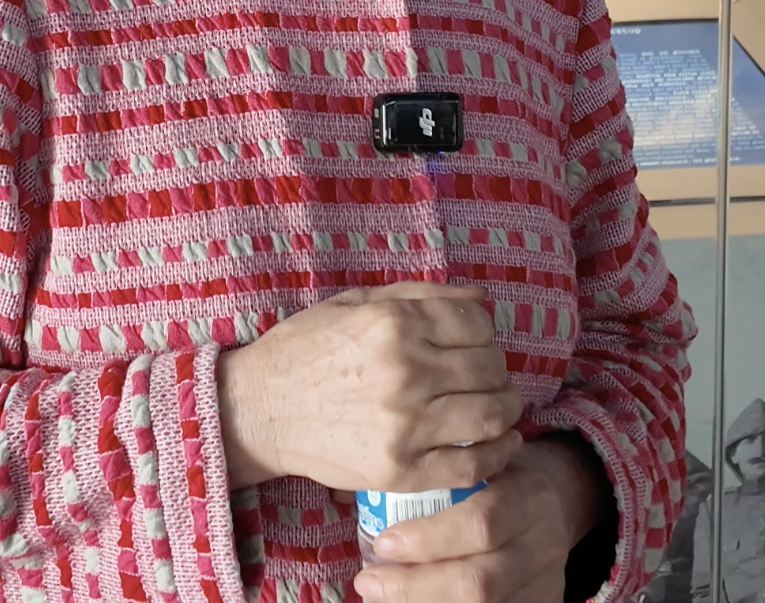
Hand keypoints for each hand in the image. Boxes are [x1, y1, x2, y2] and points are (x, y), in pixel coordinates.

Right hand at [217, 282, 522, 490]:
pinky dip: (496, 455)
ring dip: (505, 410)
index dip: (484, 331)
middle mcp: (406, 369)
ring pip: (489, 415)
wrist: (258, 408)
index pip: (476, 322)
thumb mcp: (354, 302)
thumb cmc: (304, 348)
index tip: (477, 341)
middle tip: (487, 376)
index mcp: (394, 322)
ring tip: (500, 408)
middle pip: (488, 367)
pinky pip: (470, 465)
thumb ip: (419, 295)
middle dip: (496, 369)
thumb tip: (481, 299)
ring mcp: (404, 424)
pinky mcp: (399, 470)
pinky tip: (500, 445)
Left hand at [352, 437, 611, 602]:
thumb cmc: (501, 472)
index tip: (383, 541)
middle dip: (417, 586)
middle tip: (369, 581)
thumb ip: (441, 468)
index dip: (429, 539)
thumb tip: (361, 484)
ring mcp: (548, 581)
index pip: (480, 523)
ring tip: (381, 596)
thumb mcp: (482, 455)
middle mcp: (545, 542)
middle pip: (480, 579)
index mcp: (529, 494)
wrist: (558, 498)